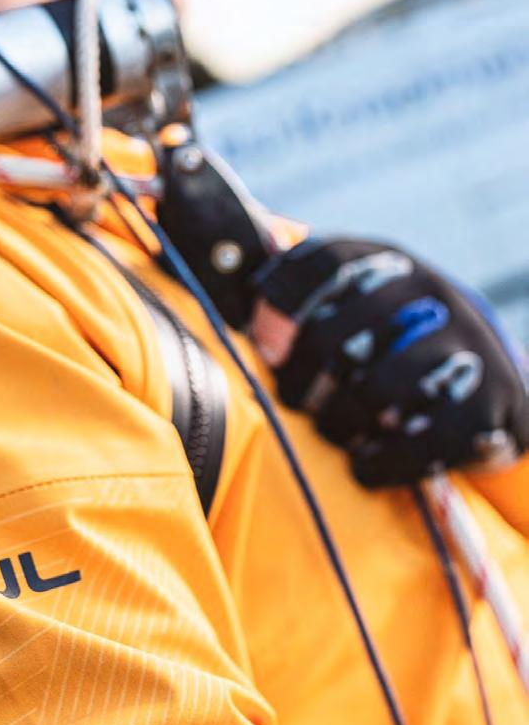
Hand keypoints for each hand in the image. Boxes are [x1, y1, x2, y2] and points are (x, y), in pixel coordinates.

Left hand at [250, 238, 528, 487]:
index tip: (267, 347)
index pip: (323, 262)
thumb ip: (291, 295)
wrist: (483, 377)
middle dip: (301, 383)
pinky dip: (379, 462)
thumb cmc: (388, 340)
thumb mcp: (349, 301)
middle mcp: (428, 293)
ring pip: (376, 391)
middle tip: (298, 401)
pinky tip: (366, 462)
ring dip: (339, 424)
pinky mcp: (487, 404)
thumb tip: (237, 306)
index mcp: (385, 262)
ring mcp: (464, 346)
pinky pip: (419, 444)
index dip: (281, 303)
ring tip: (336, 429)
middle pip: (336, 337)